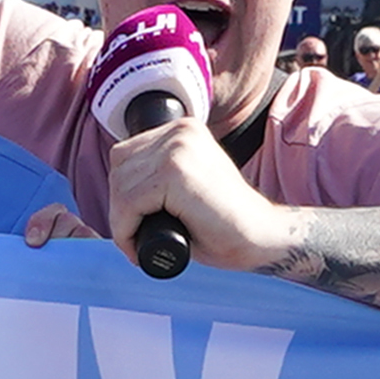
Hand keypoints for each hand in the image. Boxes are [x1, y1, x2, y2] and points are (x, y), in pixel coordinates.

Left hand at [96, 108, 295, 276]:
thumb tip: (117, 188)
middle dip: (120, 209)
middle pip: (119, 168)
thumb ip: (157, 178)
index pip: (125, 155)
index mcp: (183, 129)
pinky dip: (126, 232)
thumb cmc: (223, 225)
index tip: (134, 226)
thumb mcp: (183, 189)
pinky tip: (140, 249)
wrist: (262, 238)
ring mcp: (178, 147)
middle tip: (134, 240)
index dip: (122, 195)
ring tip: (139, 247)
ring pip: (120, 188)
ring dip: (121, 224)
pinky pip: (129, 203)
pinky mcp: (176, 171)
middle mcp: (180, 131)